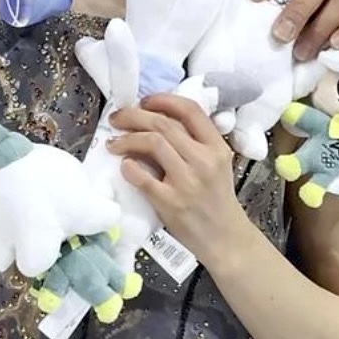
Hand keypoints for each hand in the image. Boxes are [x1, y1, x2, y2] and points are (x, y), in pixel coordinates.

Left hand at [105, 95, 250, 264]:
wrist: (224, 238)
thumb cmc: (216, 198)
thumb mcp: (217, 164)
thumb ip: (194, 142)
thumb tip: (156, 120)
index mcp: (216, 147)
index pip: (190, 110)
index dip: (163, 100)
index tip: (144, 101)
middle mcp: (204, 160)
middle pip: (163, 124)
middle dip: (134, 115)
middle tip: (117, 118)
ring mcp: (187, 181)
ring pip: (152, 143)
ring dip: (127, 139)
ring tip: (114, 142)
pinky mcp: (171, 203)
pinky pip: (143, 177)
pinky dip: (129, 168)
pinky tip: (124, 166)